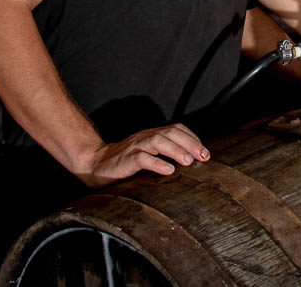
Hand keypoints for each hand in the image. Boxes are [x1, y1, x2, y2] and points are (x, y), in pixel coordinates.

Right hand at [77, 123, 208, 186]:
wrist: (95, 164)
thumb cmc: (125, 163)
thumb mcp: (147, 156)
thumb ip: (164, 155)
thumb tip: (191, 163)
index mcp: (152, 135)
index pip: (177, 129)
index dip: (192, 139)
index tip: (206, 153)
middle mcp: (145, 137)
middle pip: (171, 133)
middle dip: (190, 143)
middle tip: (203, 157)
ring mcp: (135, 147)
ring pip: (158, 142)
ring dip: (176, 150)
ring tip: (189, 162)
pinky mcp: (125, 159)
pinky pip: (142, 158)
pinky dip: (157, 163)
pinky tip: (168, 171)